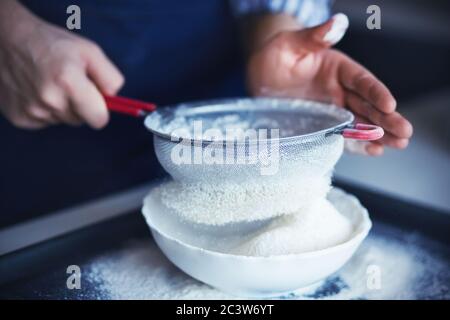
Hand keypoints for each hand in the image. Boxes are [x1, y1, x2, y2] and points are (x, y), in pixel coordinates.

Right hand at [0, 0, 123, 128]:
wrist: (7, 41)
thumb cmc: (53, 45)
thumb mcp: (90, 51)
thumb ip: (110, 78)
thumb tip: (115, 99)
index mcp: (69, 81)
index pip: (99, 119)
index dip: (101, 111)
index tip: (97, 102)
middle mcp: (50, 100)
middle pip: (81, 120)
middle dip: (81, 105)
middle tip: (69, 83)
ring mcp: (33, 111)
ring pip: (63, 121)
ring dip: (62, 107)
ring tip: (51, 84)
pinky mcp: (20, 119)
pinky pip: (45, 122)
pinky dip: (45, 110)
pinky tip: (37, 91)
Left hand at [246, 13, 412, 155]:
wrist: (260, 75)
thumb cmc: (275, 55)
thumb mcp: (290, 43)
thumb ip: (314, 36)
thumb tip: (336, 22)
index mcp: (337, 68)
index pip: (362, 81)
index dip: (376, 93)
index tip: (390, 104)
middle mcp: (339, 90)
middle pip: (367, 105)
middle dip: (387, 119)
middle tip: (405, 133)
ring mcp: (331, 109)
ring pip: (359, 122)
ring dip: (378, 134)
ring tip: (397, 145)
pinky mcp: (321, 125)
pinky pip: (340, 136)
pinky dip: (355, 144)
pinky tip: (372, 151)